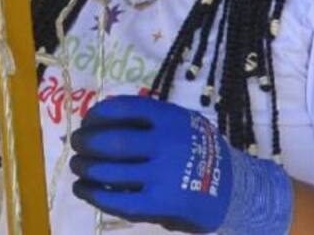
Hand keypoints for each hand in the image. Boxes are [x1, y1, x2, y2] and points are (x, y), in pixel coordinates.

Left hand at [71, 95, 292, 233]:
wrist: (238, 190)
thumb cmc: (199, 153)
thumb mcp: (181, 123)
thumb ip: (147, 121)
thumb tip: (95, 124)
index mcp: (169, 117)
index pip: (121, 109)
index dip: (96, 115)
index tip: (87, 122)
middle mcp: (166, 143)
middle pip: (110, 142)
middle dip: (84, 143)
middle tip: (76, 144)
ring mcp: (164, 175)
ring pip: (109, 171)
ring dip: (85, 168)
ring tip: (78, 167)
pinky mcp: (163, 205)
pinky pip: (119, 201)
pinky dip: (94, 195)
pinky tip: (82, 190)